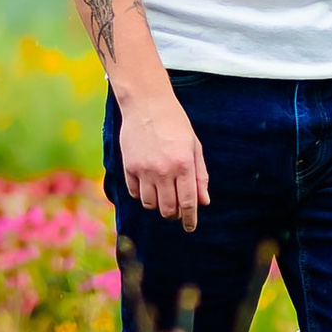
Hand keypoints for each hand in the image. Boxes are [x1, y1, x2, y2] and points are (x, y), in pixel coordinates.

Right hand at [119, 86, 209, 230]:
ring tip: (162, 196)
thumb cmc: (176, 124)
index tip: (190, 228)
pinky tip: (148, 186)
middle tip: (176, 211)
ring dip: (157, 206)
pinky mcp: (128, 167)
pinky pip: (135, 193)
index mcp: (183, 165)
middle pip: (167, 209)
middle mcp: (163, 170)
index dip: (190, 219)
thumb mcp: (194, 147)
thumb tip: (203, 202)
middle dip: (174, 214)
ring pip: (150, 205)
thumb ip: (199, 176)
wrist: (147, 104)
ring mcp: (143, 170)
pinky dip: (142, 195)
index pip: (188, 202)